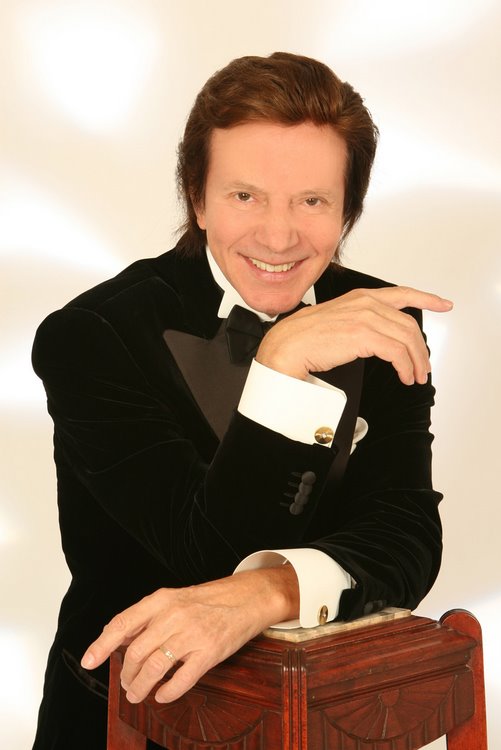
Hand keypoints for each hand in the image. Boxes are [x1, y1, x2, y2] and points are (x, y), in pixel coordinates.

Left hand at [81, 566, 298, 703]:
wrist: (249, 597)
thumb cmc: (211, 599)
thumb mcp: (176, 598)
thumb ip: (149, 616)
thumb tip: (120, 637)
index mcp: (162, 599)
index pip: (123, 623)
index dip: (102, 644)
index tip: (88, 661)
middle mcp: (173, 616)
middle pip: (135, 652)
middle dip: (126, 675)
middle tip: (127, 685)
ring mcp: (191, 635)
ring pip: (153, 669)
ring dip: (140, 687)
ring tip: (138, 694)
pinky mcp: (209, 653)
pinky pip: (180, 680)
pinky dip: (167, 693)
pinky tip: (163, 695)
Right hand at [257, 286, 452, 384]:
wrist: (287, 346)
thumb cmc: (305, 338)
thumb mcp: (338, 320)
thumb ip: (359, 322)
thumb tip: (377, 339)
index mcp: (360, 297)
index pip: (402, 294)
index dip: (427, 298)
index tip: (443, 304)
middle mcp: (366, 303)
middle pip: (409, 324)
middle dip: (421, 349)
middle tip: (423, 366)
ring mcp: (365, 318)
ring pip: (406, 339)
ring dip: (415, 361)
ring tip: (415, 376)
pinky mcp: (363, 336)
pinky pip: (397, 352)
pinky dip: (405, 366)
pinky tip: (403, 375)